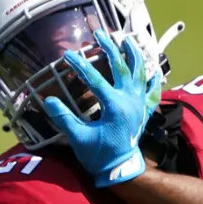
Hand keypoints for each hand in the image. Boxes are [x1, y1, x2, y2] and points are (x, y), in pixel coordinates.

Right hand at [42, 28, 161, 187]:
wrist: (120, 169)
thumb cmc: (99, 155)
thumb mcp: (78, 139)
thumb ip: (64, 119)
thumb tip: (48, 100)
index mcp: (115, 107)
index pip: (95, 79)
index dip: (81, 65)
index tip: (68, 53)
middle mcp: (131, 102)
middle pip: (122, 68)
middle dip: (111, 49)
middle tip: (101, 34)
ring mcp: (140, 105)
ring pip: (141, 74)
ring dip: (135, 55)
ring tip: (128, 40)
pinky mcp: (144, 111)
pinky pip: (153, 91)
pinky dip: (154, 79)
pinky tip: (153, 69)